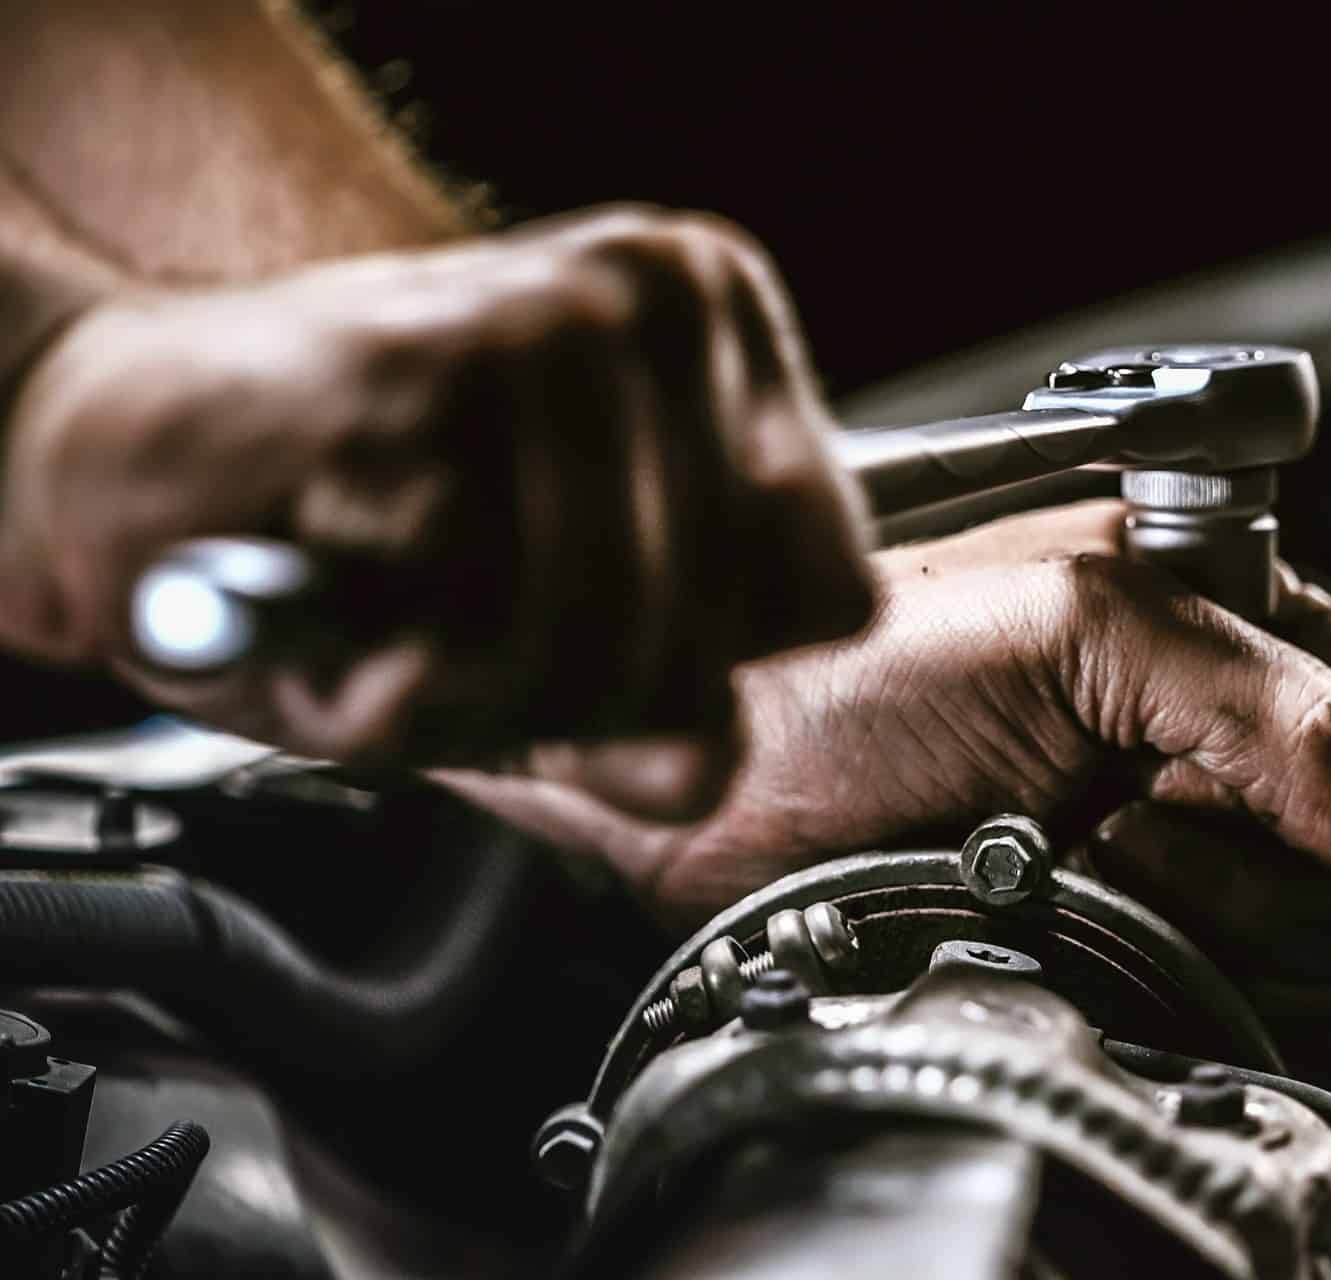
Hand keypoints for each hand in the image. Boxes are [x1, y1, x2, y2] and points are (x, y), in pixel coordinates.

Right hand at [0, 206, 871, 812]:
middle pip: (724, 637)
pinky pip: (482, 632)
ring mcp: (551, 321)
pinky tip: (344, 583)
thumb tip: (701, 764)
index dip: (709, 668)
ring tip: (395, 610)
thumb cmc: (353, 537)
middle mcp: (657, 296)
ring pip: (610, 644)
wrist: (126, 455)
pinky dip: (392, 674)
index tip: (602, 642)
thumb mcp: (542, 648)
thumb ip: (649, 719)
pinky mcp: (430, 367)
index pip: (833, 587)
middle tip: (464, 633)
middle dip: (580, 699)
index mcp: (718, 327)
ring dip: (473, 692)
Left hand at [440, 501, 1330, 946]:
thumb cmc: (850, 667)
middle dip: (1259, 854)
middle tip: (1135, 816)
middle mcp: (1201, 736)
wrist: (715, 778)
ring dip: (1205, 915)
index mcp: (1216, 623)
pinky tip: (1073, 912)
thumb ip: (1264, 699)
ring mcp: (1164, 843)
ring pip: (1303, 940)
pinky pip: (1222, 996)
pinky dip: (1164, 970)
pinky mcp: (1120, 934)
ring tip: (1086, 856)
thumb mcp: (1076, 625)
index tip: (1249, 793)